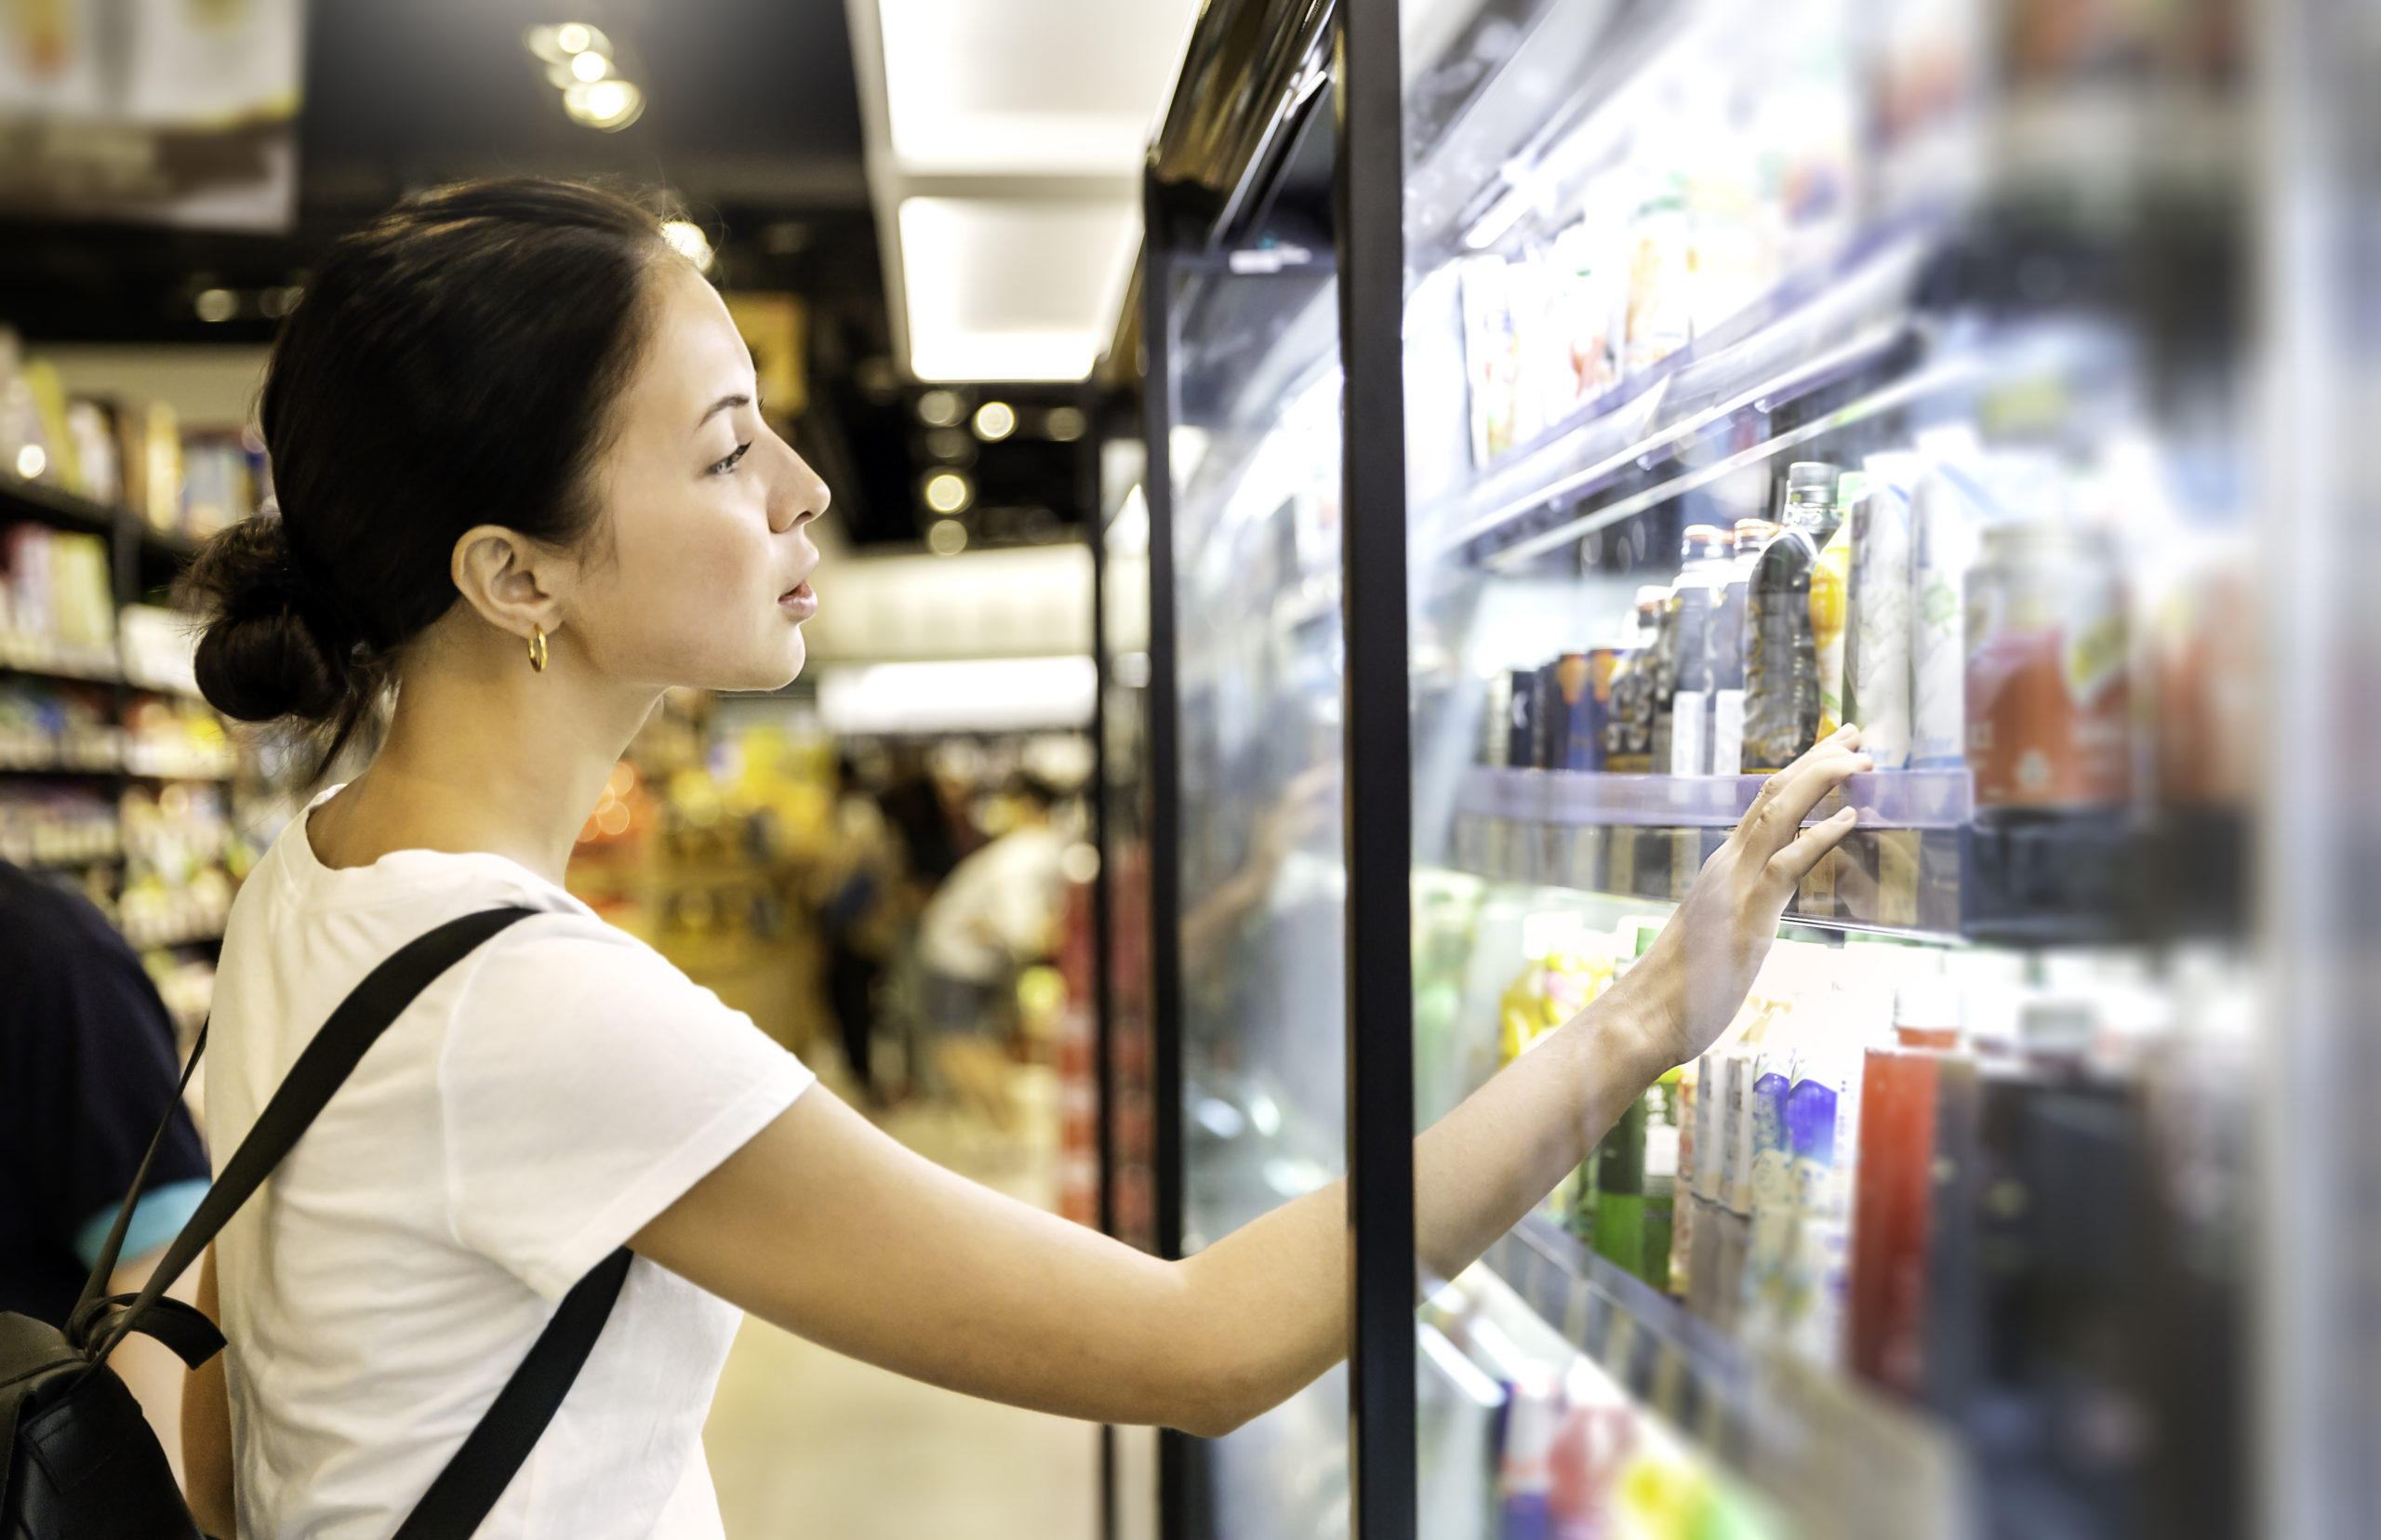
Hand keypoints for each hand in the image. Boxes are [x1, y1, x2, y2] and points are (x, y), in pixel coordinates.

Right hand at [1623, 725, 1870, 1068]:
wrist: (1646, 1015)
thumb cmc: (1682, 987)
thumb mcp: (1719, 934)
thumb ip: (1742, 909)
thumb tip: (1760, 907)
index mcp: (1723, 868)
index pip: (1764, 805)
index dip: (1799, 773)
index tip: (1830, 750)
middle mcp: (1728, 865)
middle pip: (1774, 794)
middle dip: (1816, 758)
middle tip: (1852, 731)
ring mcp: (1736, 886)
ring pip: (1779, 813)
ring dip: (1822, 779)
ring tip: (1859, 756)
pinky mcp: (1747, 915)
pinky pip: (1788, 863)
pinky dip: (1821, 834)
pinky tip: (1850, 815)